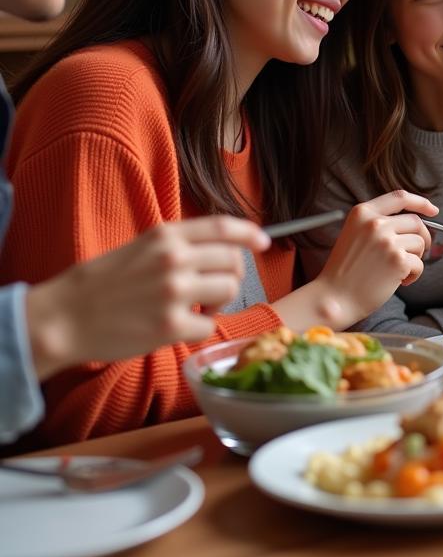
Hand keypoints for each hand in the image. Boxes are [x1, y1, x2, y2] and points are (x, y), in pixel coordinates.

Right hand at [26, 216, 270, 379]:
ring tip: (196, 308)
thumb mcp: (141, 247)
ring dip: (219, 303)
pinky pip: (209, 326)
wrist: (63, 318)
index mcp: (166, 235)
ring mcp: (174, 293)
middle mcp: (174, 259)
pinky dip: (199, 329)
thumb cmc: (102, 283)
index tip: (263, 242)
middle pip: (233, 262)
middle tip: (213, 290)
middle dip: (231, 276)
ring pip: (228, 291)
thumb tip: (223, 247)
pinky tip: (178, 327)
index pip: (223, 227)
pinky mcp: (170, 327)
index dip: (250, 233)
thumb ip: (180, 244)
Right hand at [310, 190, 435, 326]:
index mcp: (363, 213)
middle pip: (415, 222)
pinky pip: (419, 264)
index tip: (433, 210)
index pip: (400, 197)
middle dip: (422, 238)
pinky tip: (400, 282)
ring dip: (415, 259)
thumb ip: (378, 223)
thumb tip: (414, 223)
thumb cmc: (346, 271)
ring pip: (419, 243)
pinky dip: (414, 275)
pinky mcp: (397, 260)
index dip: (420, 202)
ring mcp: (387, 241)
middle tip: (416, 253)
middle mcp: (375, 223)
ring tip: (399, 272)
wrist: (334, 298)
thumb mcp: (355, 234)